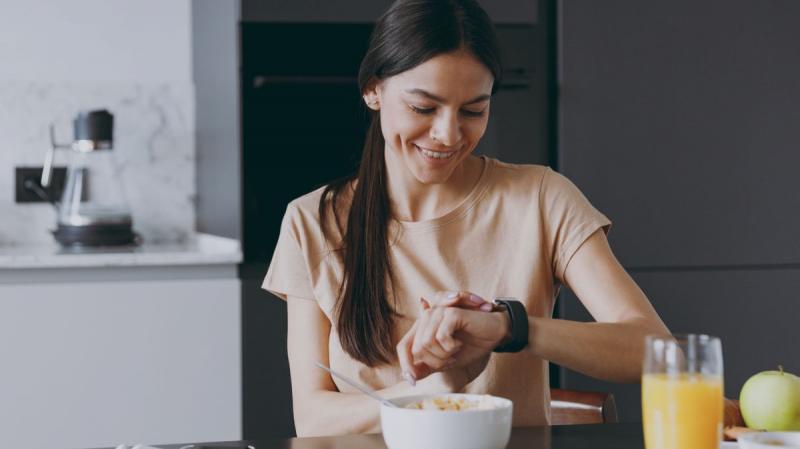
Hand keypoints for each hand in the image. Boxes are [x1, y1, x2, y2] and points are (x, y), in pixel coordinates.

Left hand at [396, 291, 510, 384]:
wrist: (494, 334)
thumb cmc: (471, 345)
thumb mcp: (446, 360)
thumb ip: (427, 366)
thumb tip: (409, 378)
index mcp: (422, 328)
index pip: (402, 347)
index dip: (406, 365)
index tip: (413, 382)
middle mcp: (426, 318)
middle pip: (416, 349)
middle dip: (435, 362)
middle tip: (451, 360)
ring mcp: (438, 313)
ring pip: (427, 343)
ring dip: (444, 355)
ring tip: (456, 350)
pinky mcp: (450, 313)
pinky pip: (441, 337)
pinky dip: (451, 347)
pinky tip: (460, 344)